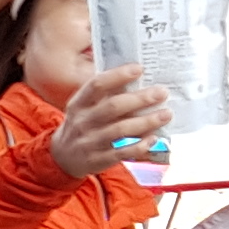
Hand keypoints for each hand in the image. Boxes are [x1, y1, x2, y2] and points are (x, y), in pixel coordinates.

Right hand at [49, 65, 173, 178]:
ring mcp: (90, 142)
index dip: (118, 75)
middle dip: (140, 98)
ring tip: (166, 114)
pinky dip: (139, 145)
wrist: (63, 158)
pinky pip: (122, 152)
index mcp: (79, 104)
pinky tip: (153, 138)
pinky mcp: (98, 159)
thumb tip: (136, 79)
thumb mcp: (83, 108)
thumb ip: (104, 95)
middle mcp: (83, 122)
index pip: (97, 85)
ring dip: (146, 121)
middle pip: (113, 107)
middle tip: (162, 93)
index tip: (139, 69)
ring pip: (120, 130)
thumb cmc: (82, 126)